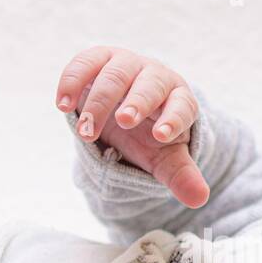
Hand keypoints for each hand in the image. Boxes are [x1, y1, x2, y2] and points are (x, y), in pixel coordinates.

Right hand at [55, 47, 209, 208]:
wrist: (125, 109)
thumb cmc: (147, 134)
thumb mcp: (164, 158)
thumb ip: (180, 176)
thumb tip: (200, 200)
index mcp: (177, 98)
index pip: (182, 104)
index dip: (174, 118)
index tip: (161, 136)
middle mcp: (154, 77)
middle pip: (149, 83)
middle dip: (136, 102)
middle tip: (122, 123)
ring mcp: (125, 65)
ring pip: (115, 72)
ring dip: (99, 101)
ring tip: (85, 132)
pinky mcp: (98, 62)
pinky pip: (85, 62)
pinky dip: (72, 81)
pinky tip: (62, 106)